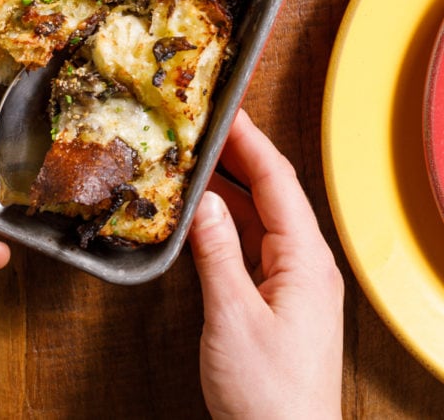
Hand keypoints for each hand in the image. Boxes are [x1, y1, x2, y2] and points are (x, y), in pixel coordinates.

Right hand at [189, 109, 342, 419]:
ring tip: (198, 162)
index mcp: (305, 259)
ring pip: (260, 218)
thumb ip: (216, 253)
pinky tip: (204, 215)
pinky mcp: (277, 299)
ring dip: (231, 190)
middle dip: (240, 158)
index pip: (277, 181)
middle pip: (272, 193)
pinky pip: (253, 246)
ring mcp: (292, 281)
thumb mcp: (232, 316)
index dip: (251, 142)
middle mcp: (305, 263)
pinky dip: (228, 224)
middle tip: (205, 129)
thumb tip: (203, 202)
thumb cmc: (269, 395)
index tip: (227, 112)